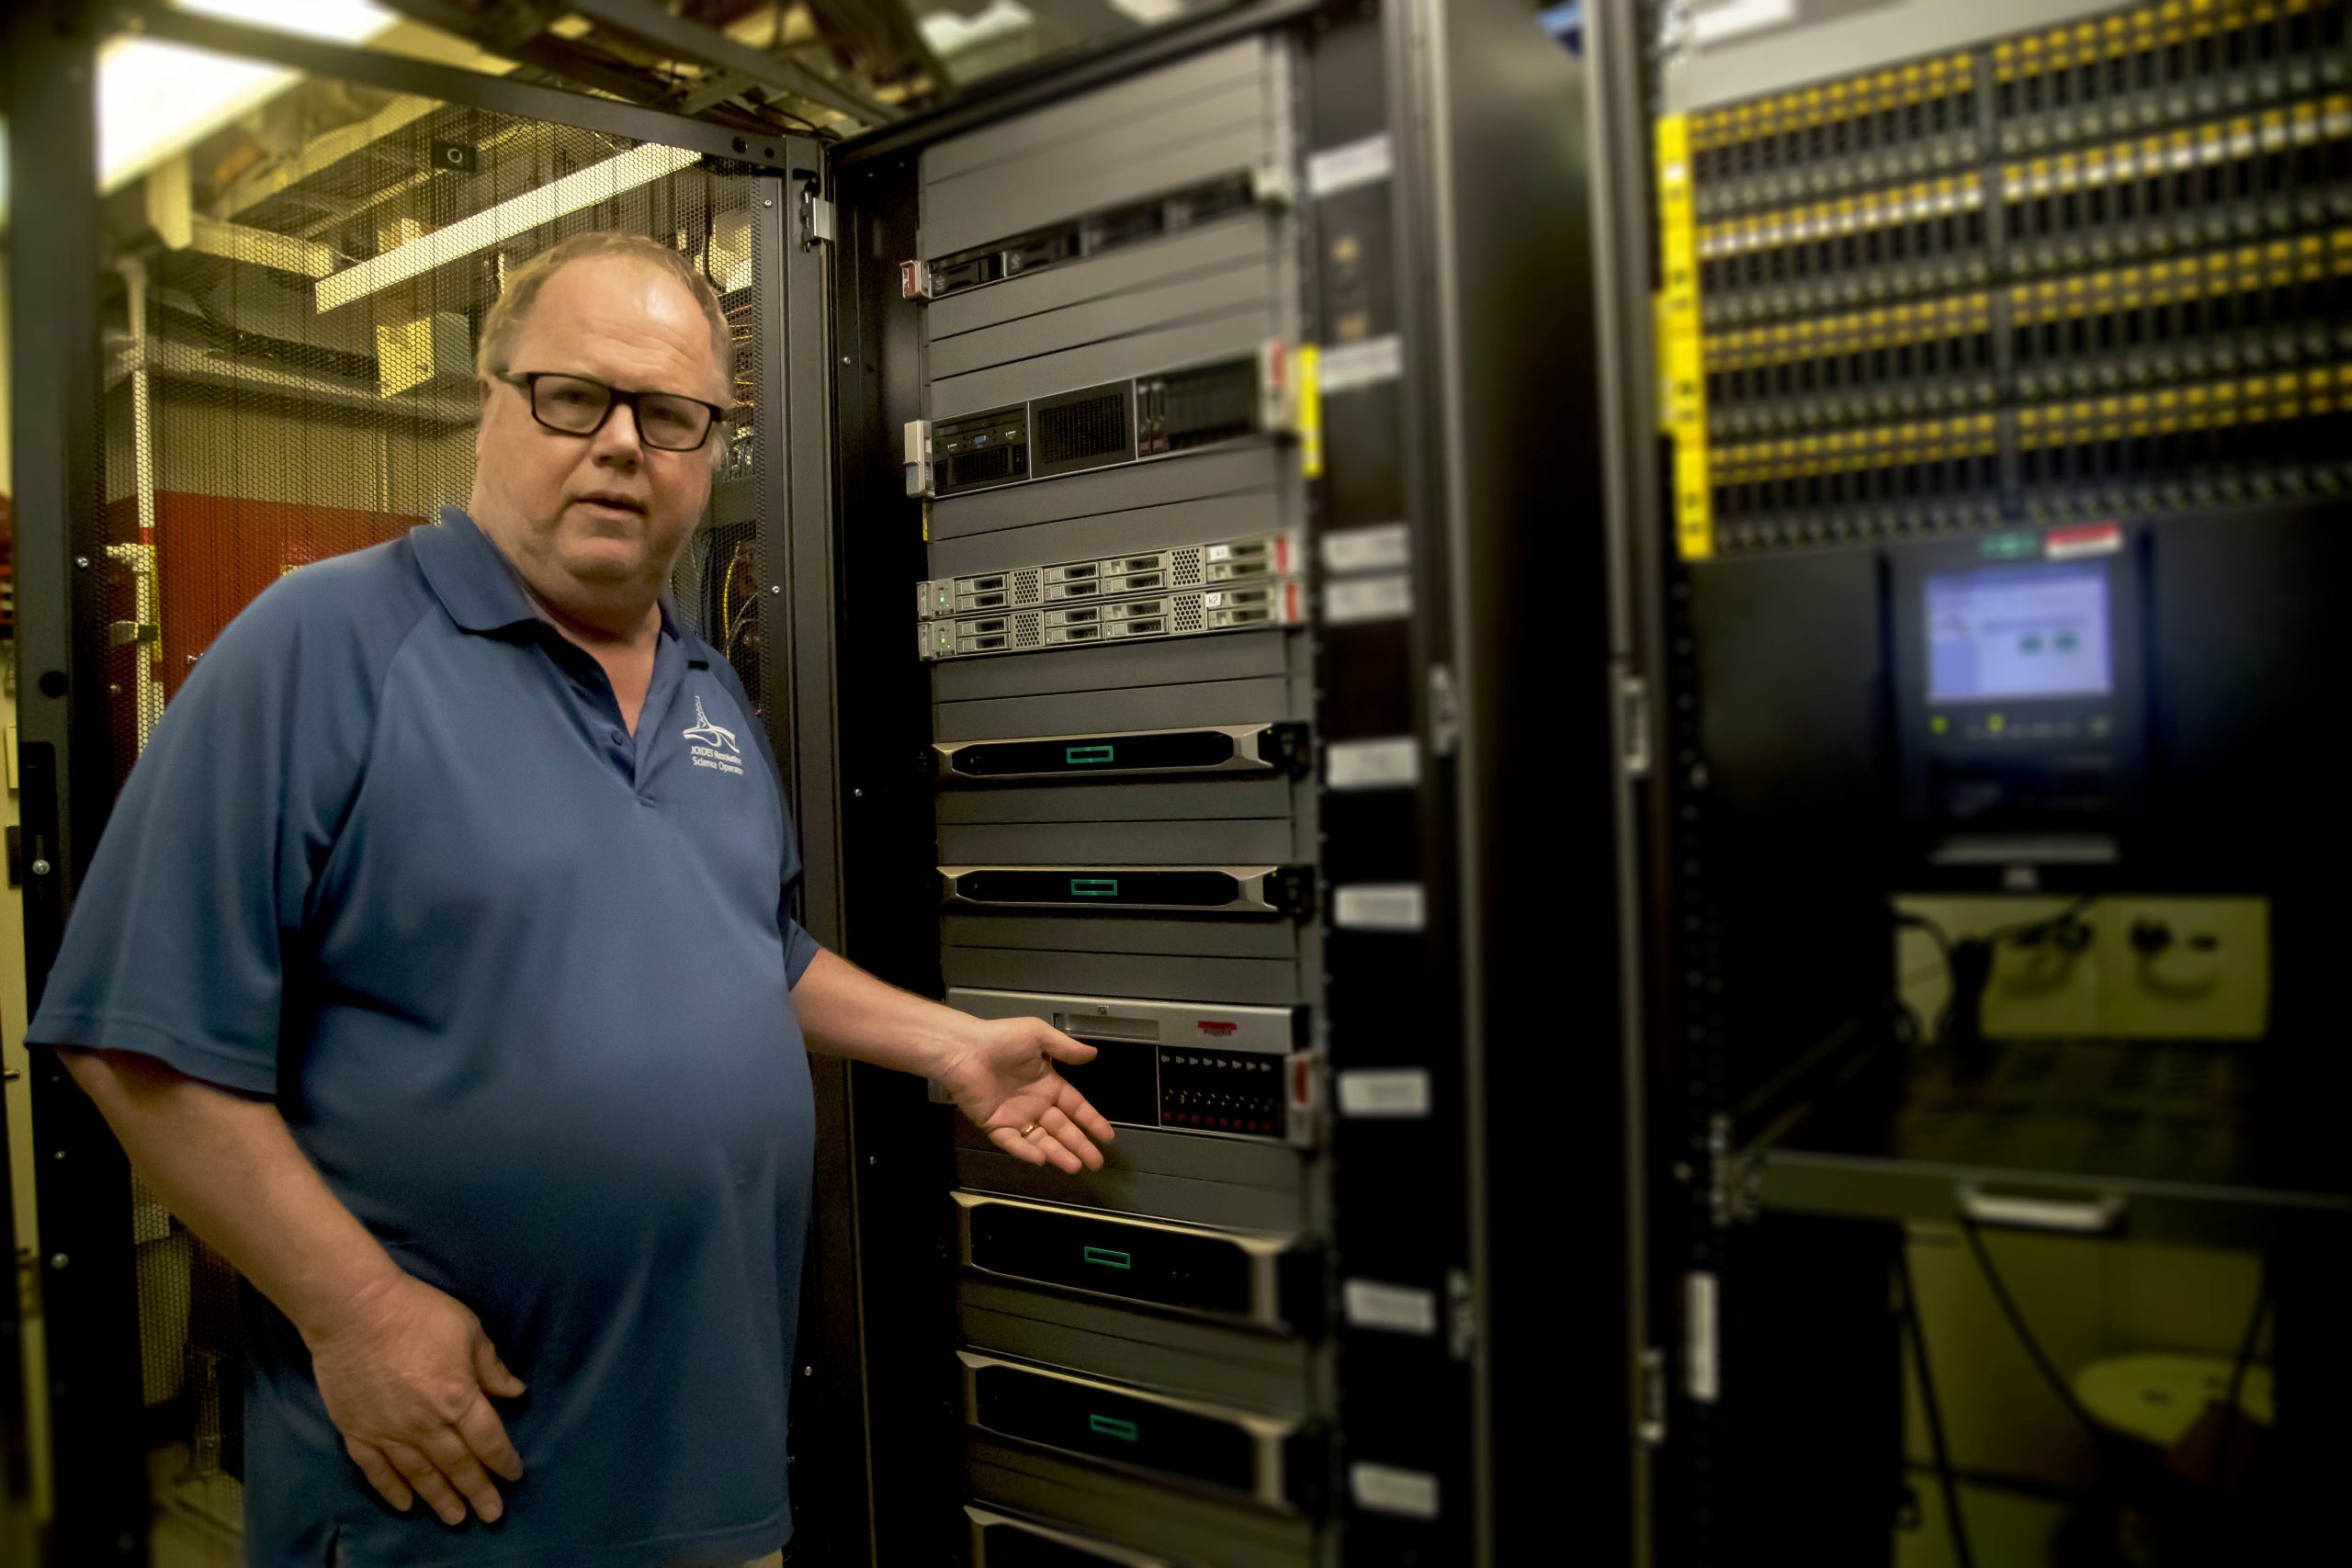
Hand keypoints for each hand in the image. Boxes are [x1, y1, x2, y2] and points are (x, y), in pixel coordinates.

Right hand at [304, 1271, 525, 1525]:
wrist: (354, 1311)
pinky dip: (391, 1490)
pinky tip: (404, 1505)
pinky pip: (376, 1470)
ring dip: (440, 1499)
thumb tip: (514, 1392)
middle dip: (478, 1492)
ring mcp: (388, 1432)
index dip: (503, 1461)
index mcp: (457, 1398)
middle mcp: (425, 1424)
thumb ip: (491, 1367)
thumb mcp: (469, 1331)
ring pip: (420, 1476)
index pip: (488, 1440)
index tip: (514, 1476)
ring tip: (456, 1519)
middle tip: (492, 1515)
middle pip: (457, 1466)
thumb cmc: (418, 1313)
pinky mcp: (357, 1431)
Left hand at [930, 1016, 1117, 1173]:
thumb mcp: (1037, 1035)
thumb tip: (1093, 1054)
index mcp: (1048, 1084)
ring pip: (1042, 1140)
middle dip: (1080, 1145)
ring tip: (1075, 1167)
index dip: (1091, 1121)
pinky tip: (1042, 1158)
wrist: (963, 1049)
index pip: (1075, 1107)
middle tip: (1096, 1163)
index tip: (1107, 1136)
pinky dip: (1026, 1151)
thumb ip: (1065, 1048)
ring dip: (1058, 1154)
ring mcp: (1016, 1116)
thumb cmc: (1000, 1038)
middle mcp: (1035, 1104)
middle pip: (1063, 1129)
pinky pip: (1014, 1142)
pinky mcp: (995, 1125)